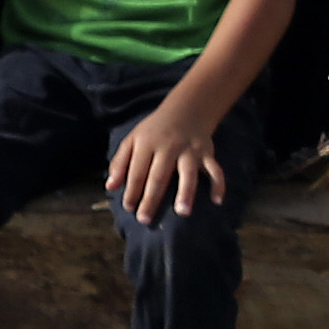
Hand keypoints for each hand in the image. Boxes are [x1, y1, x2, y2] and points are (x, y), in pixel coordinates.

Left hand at [107, 96, 233, 223]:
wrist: (186, 109)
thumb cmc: (155, 130)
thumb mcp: (133, 140)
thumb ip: (120, 163)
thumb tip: (110, 187)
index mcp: (148, 144)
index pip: (138, 171)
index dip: (132, 190)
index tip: (129, 208)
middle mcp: (169, 147)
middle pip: (159, 176)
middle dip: (151, 199)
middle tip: (144, 219)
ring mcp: (190, 151)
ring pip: (188, 173)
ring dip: (186, 192)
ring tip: (183, 212)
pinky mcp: (207, 153)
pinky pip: (215, 169)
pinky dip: (218, 184)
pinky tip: (217, 201)